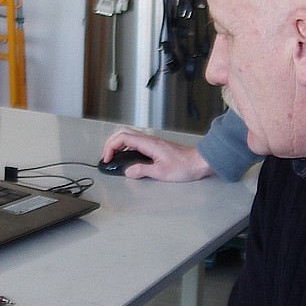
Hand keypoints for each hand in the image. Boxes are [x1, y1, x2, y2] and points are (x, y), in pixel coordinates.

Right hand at [101, 129, 217, 181]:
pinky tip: (127, 157)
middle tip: (106, 156)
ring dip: (117, 143)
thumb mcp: (161, 172)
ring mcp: (152, 141)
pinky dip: (126, 146)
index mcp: (148, 144)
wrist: (199, 162)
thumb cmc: (185, 166)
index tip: (107, 158)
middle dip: (110, 143)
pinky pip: (135, 141)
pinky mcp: (155, 146)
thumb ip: (142, 171)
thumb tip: (128, 171)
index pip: (122, 138)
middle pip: (123, 132)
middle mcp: (149, 140)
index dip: (110, 147)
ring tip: (113, 156)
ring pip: (128, 135)